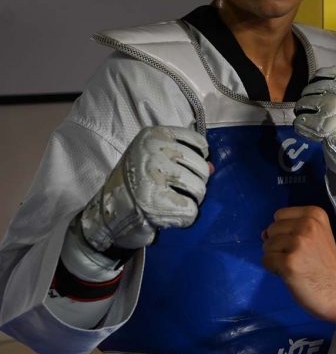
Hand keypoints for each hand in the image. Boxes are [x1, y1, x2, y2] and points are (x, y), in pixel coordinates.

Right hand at [79, 126, 210, 252]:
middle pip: (202, 168)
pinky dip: (186, 217)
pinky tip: (171, 215)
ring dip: (193, 201)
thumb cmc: (135, 184)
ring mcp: (155, 175)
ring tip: (175, 203)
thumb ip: (186, 161)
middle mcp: (155, 151)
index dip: (199, 160)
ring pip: (200, 189)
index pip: (198, 143)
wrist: (106, 214)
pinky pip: (192, 210)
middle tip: (179, 192)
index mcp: (154, 136)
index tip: (188, 169)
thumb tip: (212, 167)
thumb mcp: (156, 162)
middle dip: (197, 184)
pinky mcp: (156, 201)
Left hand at [262, 206, 335, 324]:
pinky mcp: (289, 262)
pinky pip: (266, 260)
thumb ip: (289, 229)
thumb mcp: (314, 236)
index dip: (284, 231)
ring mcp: (298, 243)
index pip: (279, 214)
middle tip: (297, 257)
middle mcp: (307, 224)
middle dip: (278, 244)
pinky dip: (273, 269)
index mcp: (314, 214)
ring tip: (295, 265)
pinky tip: (290, 274)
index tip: (300, 243)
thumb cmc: (324, 263)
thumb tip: (263, 234)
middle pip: (272, 229)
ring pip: (267, 245)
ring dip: (275, 257)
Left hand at [294, 67, 335, 187]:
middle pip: (309, 89)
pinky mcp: (322, 126)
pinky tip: (309, 130)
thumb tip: (314, 80)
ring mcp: (331, 109)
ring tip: (310, 119)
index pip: (321, 73)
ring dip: (302, 113)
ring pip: (301, 104)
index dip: (315, 83)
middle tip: (310, 110)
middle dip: (306, 100)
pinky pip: (300, 121)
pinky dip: (301, 126)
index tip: (317, 93)